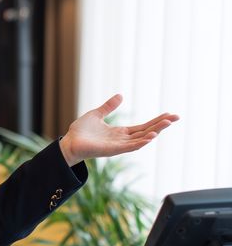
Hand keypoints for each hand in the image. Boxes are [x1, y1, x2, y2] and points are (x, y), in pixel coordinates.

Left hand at [58, 94, 178, 166]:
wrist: (68, 142)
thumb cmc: (80, 131)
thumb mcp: (96, 114)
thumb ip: (109, 107)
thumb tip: (120, 96)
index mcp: (120, 132)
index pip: (143, 127)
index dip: (156, 121)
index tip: (170, 114)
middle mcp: (122, 139)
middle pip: (146, 132)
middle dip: (161, 125)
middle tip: (176, 117)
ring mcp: (118, 145)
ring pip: (141, 139)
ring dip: (155, 132)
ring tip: (167, 124)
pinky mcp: (112, 150)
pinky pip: (130, 146)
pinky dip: (141, 142)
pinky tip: (151, 136)